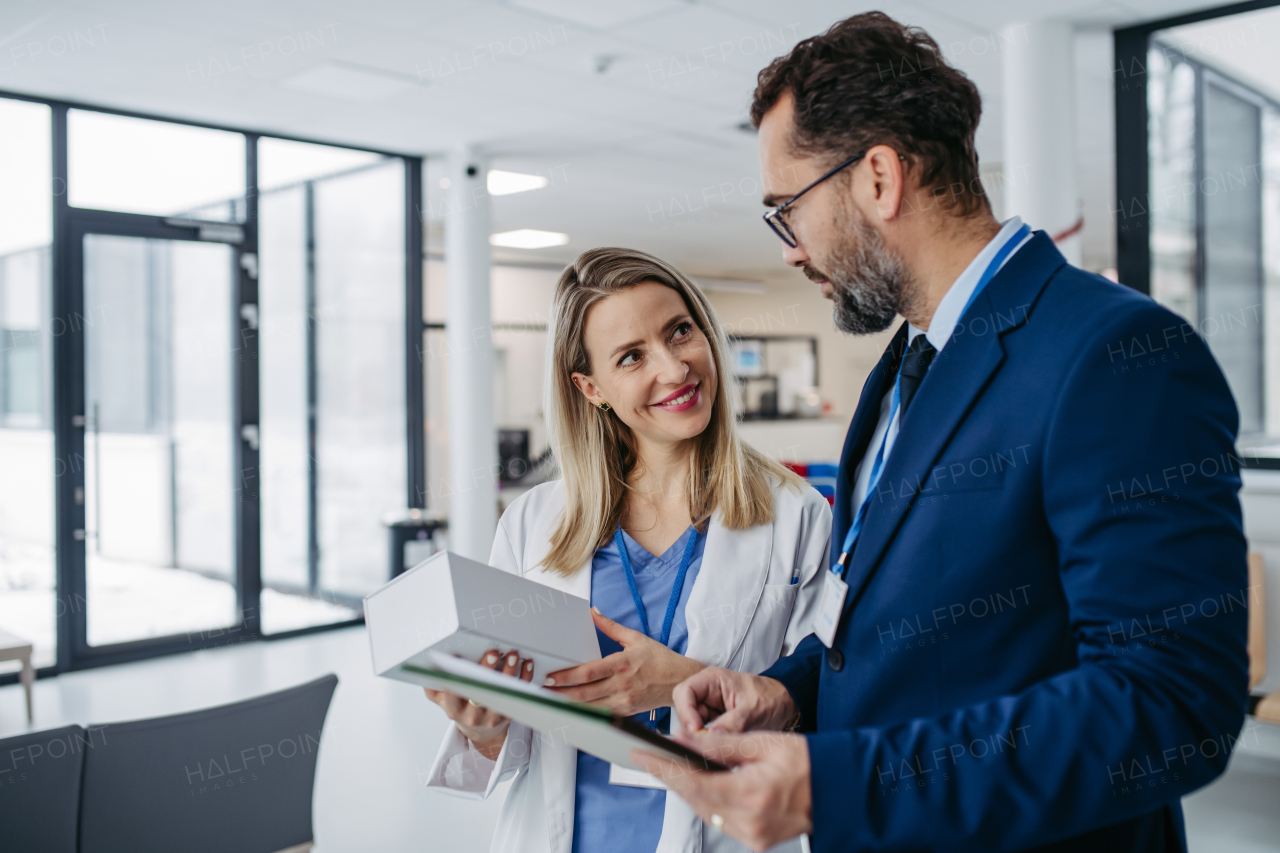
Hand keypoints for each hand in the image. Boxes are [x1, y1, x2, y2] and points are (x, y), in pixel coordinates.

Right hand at [423, 649, 532, 759]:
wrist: (481, 731)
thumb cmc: (461, 708)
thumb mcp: (442, 700)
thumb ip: (433, 685)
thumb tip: (429, 666)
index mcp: (454, 710)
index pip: (453, 694)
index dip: (456, 679)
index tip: (459, 659)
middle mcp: (474, 716)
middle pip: (481, 694)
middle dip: (487, 672)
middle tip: (493, 653)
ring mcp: (493, 717)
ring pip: (503, 694)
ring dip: (510, 673)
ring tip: (513, 655)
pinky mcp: (510, 714)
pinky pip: (519, 695)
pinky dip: (524, 678)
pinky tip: (527, 664)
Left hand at [543, 608, 704, 716]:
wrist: (681, 681)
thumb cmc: (660, 659)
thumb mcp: (636, 638)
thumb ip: (611, 626)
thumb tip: (593, 612)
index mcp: (622, 664)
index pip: (588, 672)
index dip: (567, 676)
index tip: (551, 676)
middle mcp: (621, 685)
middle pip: (584, 693)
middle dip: (560, 693)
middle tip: (542, 691)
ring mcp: (624, 701)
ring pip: (590, 708)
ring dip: (569, 706)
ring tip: (550, 702)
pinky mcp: (626, 712)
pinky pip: (601, 716)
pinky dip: (585, 716)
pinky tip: (571, 713)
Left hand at [632, 729, 811, 850]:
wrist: (840, 790)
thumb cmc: (809, 763)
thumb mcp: (766, 742)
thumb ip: (723, 742)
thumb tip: (688, 738)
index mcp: (752, 794)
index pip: (694, 781)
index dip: (663, 768)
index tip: (641, 755)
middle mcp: (750, 822)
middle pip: (694, 799)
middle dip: (669, 777)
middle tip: (648, 757)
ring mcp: (753, 836)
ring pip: (704, 811)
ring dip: (686, 789)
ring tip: (669, 766)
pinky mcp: (755, 840)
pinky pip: (719, 820)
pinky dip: (706, 800)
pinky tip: (698, 783)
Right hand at [673, 667, 797, 732]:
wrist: (786, 705)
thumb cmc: (771, 698)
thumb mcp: (752, 711)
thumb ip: (732, 723)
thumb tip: (711, 738)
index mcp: (712, 680)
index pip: (684, 692)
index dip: (685, 711)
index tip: (696, 730)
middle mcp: (707, 692)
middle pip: (685, 709)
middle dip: (693, 726)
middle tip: (706, 740)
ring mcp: (710, 707)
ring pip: (693, 724)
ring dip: (702, 736)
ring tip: (718, 743)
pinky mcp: (715, 720)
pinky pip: (704, 732)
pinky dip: (710, 740)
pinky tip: (721, 745)